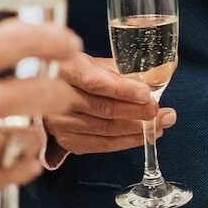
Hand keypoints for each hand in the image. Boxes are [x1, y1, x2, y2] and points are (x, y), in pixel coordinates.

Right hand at [0, 21, 81, 207]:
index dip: (52, 36)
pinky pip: (19, 171)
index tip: (65, 39)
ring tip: (23, 126)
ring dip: (35, 130)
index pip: (16, 38)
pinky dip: (21, 164)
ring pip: (33, 134)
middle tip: (59, 87)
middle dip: (60, 88)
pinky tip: (11, 156)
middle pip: (43, 89)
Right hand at [44, 52, 173, 155]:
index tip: (147, 94)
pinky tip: (143, 136)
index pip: (95, 82)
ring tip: (160, 124)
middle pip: (102, 109)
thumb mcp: (94, 63)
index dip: (123, 90)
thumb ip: (122, 69)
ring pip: (105, 130)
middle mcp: (58, 98)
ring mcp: (61, 123)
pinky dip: (126, 141)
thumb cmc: (75, 74)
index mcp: (66, 70)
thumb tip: (159, 73)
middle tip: (161, 111)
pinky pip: (101, 145)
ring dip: (137, 129)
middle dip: (137, 112)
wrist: (45, 94)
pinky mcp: (67, 141)